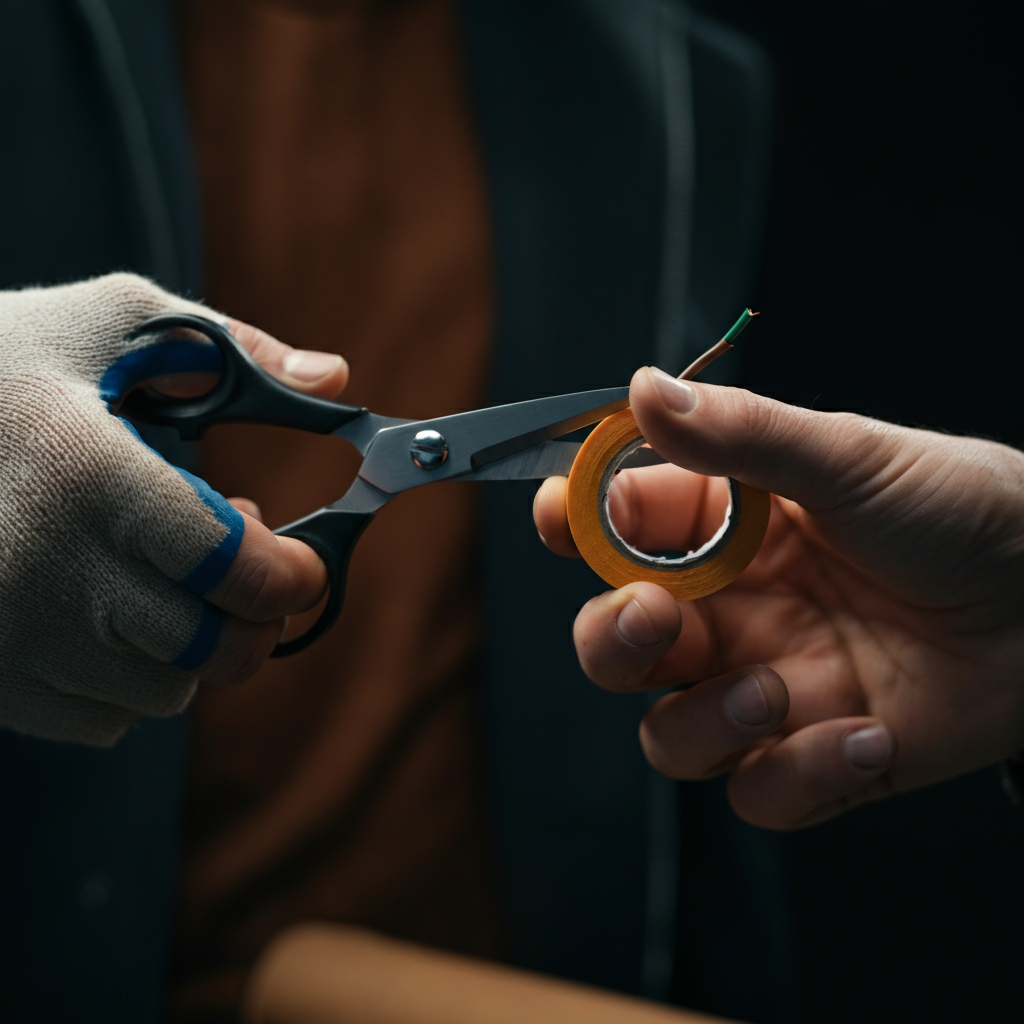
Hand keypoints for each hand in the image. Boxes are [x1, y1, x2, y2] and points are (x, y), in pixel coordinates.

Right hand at [0, 274, 347, 743]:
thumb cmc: (5, 362)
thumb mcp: (117, 322)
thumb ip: (237, 351)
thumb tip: (336, 377)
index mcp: (90, 474)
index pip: (230, 565)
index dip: (295, 573)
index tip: (305, 563)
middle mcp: (45, 568)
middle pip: (213, 648)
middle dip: (257, 614)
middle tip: (246, 565)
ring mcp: (7, 634)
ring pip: (166, 692)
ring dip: (196, 645)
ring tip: (168, 577)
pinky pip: (103, 720)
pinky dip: (132, 680)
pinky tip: (113, 616)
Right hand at [534, 367, 1023, 827]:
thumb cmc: (961, 508)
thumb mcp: (851, 458)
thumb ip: (742, 434)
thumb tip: (640, 389)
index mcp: (723, 533)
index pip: (614, 531)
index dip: (573, 525)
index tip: (560, 517)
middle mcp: (730, 613)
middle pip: (616, 645)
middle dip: (612, 639)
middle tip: (654, 618)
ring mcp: (767, 688)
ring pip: (668, 735)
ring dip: (702, 722)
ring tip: (779, 690)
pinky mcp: (816, 755)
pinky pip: (760, 792)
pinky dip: (800, 776)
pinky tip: (868, 735)